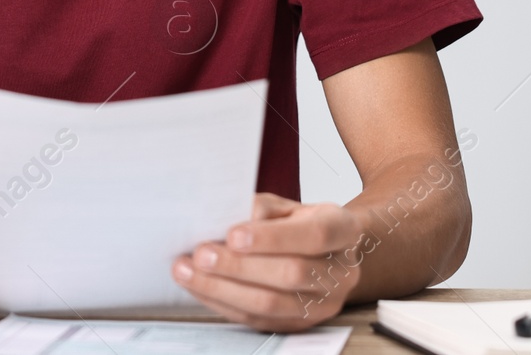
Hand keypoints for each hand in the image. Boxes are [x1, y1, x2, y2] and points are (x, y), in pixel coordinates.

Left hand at [172, 193, 364, 330]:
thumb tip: (228, 220)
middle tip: (201, 254)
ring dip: (222, 288)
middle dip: (239, 266)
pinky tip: (199, 287)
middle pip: (291, 274)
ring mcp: (323, 304)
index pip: (314, 235)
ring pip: (271, 303)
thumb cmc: (298, 223)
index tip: (233, 234)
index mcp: (343, 231)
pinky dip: (223, 303)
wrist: (322, 252)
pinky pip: (258, 319)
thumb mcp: (286, 205)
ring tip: (188, 271)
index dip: (273, 237)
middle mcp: (341, 272)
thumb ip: (261, 208)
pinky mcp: (300, 324)